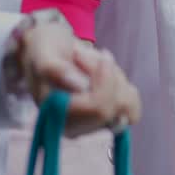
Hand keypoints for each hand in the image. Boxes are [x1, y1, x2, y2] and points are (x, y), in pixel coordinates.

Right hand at [18, 24, 141, 137]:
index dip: (102, 79)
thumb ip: (53, 69)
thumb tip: (78, 86)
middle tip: (83, 55)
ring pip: (127, 104)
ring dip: (114, 75)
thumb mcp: (42, 52)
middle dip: (106, 74)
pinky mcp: (109, 114)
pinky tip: (102, 71)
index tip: (81, 54)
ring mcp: (96, 122)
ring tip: (91, 62)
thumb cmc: (44, 50)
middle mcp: (79, 126)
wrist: (50, 48)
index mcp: (59, 118)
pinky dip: (121, 81)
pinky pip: (132, 103)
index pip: (99, 108)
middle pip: (115, 106)